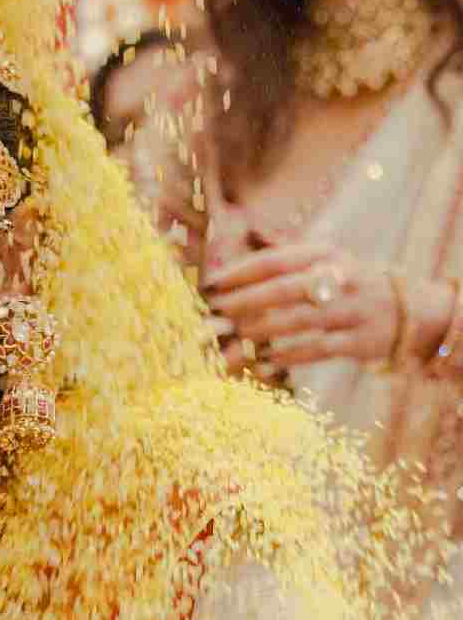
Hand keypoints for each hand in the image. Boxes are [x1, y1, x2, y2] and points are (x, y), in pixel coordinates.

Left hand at [205, 241, 399, 369]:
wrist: (408, 310)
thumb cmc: (345, 288)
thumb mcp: (322, 265)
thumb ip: (281, 270)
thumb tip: (224, 285)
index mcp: (324, 255)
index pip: (276, 260)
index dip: (241, 273)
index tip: (211, 286)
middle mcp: (340, 277)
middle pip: (284, 289)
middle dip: (245, 303)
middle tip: (216, 316)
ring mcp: (352, 309)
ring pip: (298, 320)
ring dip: (260, 332)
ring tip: (232, 341)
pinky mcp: (359, 340)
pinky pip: (316, 349)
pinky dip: (286, 357)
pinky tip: (260, 364)